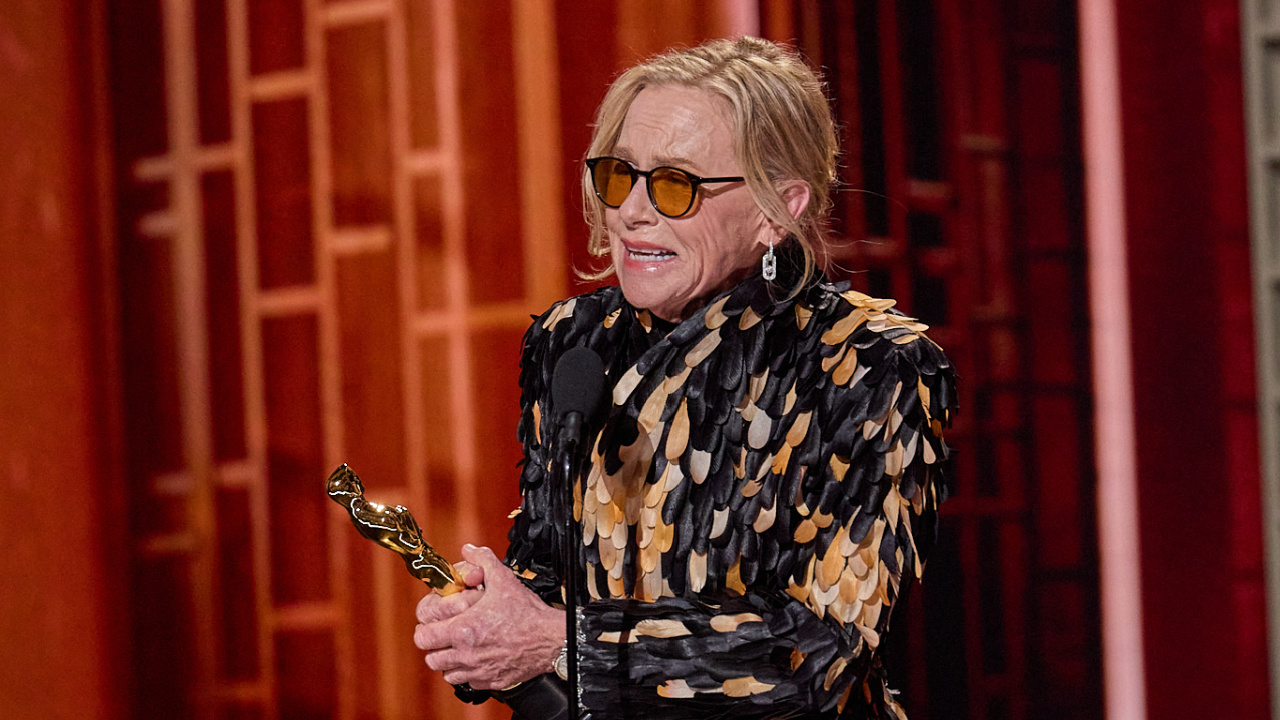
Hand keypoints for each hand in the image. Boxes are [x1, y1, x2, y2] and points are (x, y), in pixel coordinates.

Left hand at [413, 544, 564, 689]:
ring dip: (449, 662)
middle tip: (443, 637)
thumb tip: (468, 550)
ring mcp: (478, 671)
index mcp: (463, 630)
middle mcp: (467, 654)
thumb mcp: (503, 579)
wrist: (551, 638)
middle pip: (432, 658)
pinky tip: (477, 659)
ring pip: (448, 674)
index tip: (431, 624)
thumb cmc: (528, 613)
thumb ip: (482, 560)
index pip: (424, 637)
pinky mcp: (491, 682)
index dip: (424, 629)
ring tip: (459, 649)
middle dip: (435, 647)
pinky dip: (468, 673)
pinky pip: (468, 682)